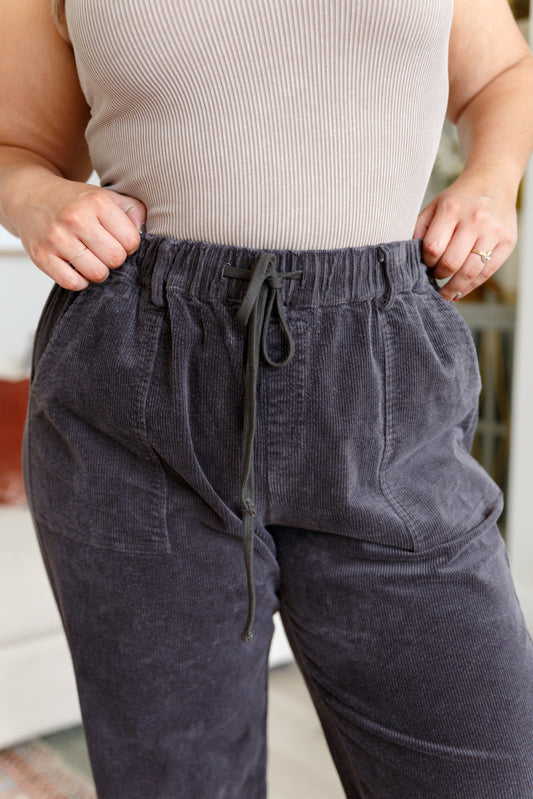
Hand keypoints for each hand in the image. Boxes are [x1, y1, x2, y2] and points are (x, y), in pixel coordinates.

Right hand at [8, 172, 145, 289]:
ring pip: (97, 273)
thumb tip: (142, 228)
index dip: (129, 246)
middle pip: (115, 259)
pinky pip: (73, 283)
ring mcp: (56, 237)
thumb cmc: (75, 201)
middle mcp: (76, 218)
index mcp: (97, 202)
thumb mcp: (105, 196)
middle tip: (104, 252)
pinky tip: (78, 268)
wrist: (31, 195)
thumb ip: (132, 209)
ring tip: (92, 260)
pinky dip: (80, 281)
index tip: (118, 241)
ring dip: (99, 272)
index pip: (131, 241)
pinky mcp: (41, 255)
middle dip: (114, 259)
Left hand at [413, 169, 517, 300]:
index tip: (424, 264)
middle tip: (434, 277)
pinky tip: (460, 290)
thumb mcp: (434, 206)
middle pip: (451, 263)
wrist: (494, 180)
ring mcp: (494, 231)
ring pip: (470, 272)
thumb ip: (420, 230)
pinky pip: (487, 273)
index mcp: (452, 208)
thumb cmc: (459, 198)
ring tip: (444, 293)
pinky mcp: (508, 242)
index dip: (425, 261)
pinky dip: (470, 286)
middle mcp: (476, 219)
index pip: (433, 248)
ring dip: (453, 288)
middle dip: (438, 275)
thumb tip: (409, 259)